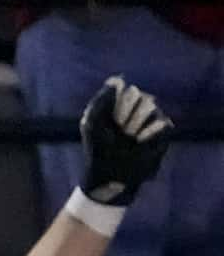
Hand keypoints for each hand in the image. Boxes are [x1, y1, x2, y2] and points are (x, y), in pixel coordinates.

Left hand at [80, 77, 172, 205]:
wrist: (110, 175)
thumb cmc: (98, 150)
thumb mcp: (92, 124)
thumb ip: (101, 100)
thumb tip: (117, 80)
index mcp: (118, 103)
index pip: (123, 88)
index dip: (115, 104)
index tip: (108, 119)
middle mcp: (137, 107)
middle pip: (137, 94)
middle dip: (124, 114)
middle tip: (118, 131)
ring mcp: (151, 118)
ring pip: (150, 105)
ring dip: (134, 125)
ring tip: (129, 138)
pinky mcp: (163, 130)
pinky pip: (161, 122)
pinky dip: (146, 133)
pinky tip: (139, 142)